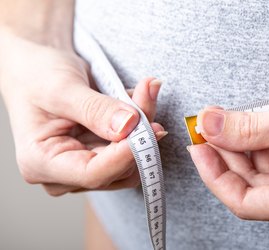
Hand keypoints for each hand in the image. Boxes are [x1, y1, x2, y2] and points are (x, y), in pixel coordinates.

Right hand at [0, 30, 165, 195]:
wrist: (38, 68)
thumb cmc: (38, 76)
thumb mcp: (62, 87)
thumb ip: (95, 109)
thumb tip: (129, 126)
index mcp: (40, 162)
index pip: (93, 174)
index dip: (126, 155)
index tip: (151, 129)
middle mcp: (63, 173)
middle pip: (117, 168)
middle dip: (140, 133)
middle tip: (148, 93)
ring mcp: (83, 166)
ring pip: (130, 161)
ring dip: (144, 128)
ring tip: (143, 92)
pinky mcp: (100, 156)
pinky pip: (130, 149)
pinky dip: (140, 125)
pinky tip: (137, 99)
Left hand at [189, 71, 268, 231]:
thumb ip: (247, 128)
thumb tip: (209, 127)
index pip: (245, 202)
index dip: (214, 174)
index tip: (197, 148)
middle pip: (251, 185)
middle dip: (228, 153)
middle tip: (209, 127)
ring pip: (261, 172)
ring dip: (246, 145)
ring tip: (239, 120)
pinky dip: (263, 143)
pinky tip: (260, 126)